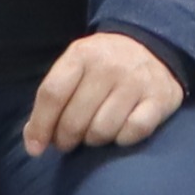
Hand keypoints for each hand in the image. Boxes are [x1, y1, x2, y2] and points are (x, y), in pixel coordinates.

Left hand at [25, 30, 185, 157]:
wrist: (152, 45)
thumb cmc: (103, 65)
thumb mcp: (75, 68)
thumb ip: (52, 98)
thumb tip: (34, 142)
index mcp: (82, 54)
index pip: (52, 94)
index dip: (40, 126)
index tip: (35, 148)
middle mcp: (110, 65)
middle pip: (75, 119)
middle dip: (66, 139)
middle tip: (69, 141)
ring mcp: (137, 81)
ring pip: (102, 130)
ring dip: (93, 141)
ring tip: (94, 134)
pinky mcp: (160, 98)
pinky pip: (133, 132)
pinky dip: (122, 140)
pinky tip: (119, 133)